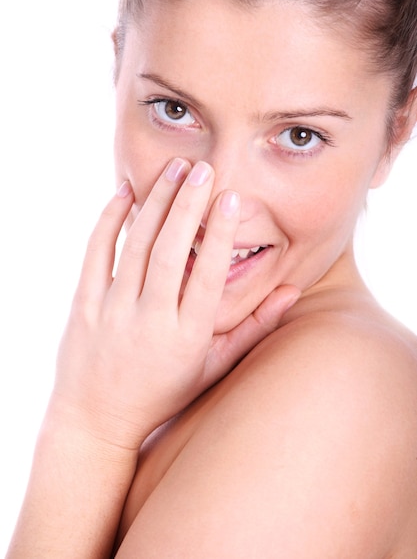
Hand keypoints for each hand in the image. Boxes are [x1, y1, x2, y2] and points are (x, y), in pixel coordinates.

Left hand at [51, 158, 298, 450]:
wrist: (96, 420)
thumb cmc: (162, 393)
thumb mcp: (212, 367)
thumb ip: (253, 328)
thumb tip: (292, 291)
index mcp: (187, 337)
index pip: (208, 276)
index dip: (222, 234)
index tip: (231, 197)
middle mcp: (150, 321)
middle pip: (171, 252)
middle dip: (188, 205)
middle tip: (202, 169)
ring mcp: (112, 312)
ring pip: (136, 246)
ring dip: (156, 203)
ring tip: (174, 168)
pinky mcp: (83, 306)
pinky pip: (97, 253)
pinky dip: (110, 220)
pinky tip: (126, 192)